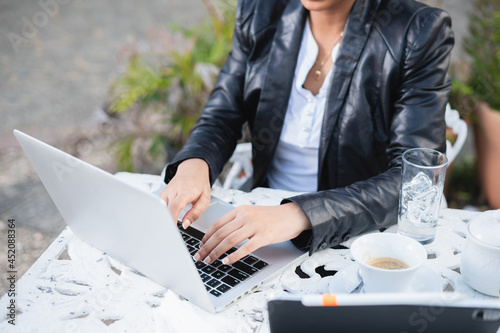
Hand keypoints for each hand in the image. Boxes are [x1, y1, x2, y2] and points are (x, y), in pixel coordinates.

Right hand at [159, 158, 210, 227]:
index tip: (171, 230)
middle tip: (168, 235)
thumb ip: (195, 213)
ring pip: (159, 209)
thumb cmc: (200, 184)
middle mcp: (173, 191)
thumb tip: (185, 224)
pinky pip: (159, 207)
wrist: (193, 170)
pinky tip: (165, 221)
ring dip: (163, 219)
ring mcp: (166, 192)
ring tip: (167, 229)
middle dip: (165, 222)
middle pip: (164, 209)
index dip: (172, 219)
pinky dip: (162, 214)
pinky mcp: (162, 194)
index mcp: (185, 191)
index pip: (175, 207)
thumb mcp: (204, 199)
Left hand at [193, 203, 310, 264]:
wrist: (292, 215)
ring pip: (229, 241)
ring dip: (216, 253)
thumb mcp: (251, 213)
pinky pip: (245, 248)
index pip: (217, 224)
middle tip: (199, 257)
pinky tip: (226, 261)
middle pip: (220, 233)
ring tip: (209, 261)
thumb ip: (237, 221)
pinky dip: (233, 256)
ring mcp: (254, 226)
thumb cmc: (272, 217)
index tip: (200, 246)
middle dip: (207, 247)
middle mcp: (245, 216)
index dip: (206, 237)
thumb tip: (220, 236)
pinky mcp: (264, 236)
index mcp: (240, 210)